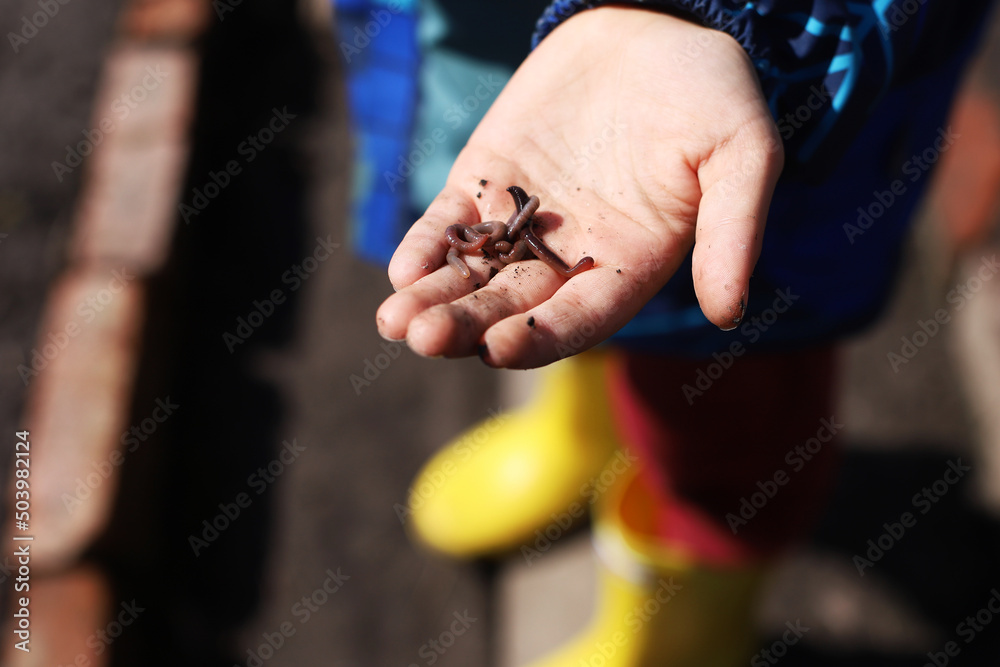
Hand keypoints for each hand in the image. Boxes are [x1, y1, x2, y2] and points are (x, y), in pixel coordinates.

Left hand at [376, 6, 782, 367]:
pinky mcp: (487, 180)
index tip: (499, 348)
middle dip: (469, 324)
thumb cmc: (708, 93)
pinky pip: (451, 221)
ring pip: (475, 272)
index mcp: (629, 265)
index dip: (541, 335)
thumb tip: (728, 311)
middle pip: (515, 305)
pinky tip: (402, 272)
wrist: (651, 27)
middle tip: (425, 339)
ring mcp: (523, 220)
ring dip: (437, 299)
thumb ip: (733, 229)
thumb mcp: (741, 151)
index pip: (580, 317)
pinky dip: (428, 246)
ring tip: (395, 322)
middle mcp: (570, 254)